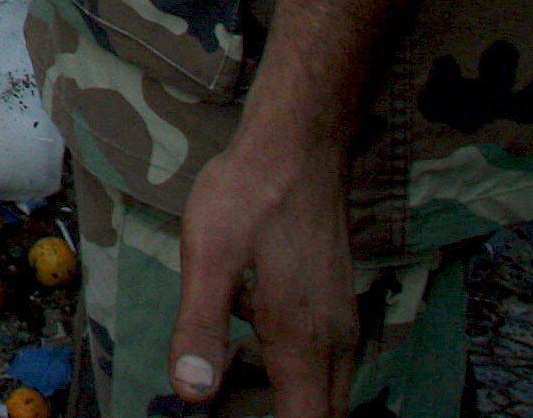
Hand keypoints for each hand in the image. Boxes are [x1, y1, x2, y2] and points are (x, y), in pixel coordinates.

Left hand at [166, 130, 359, 415]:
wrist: (298, 142)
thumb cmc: (250, 194)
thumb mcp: (208, 257)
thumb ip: (201, 328)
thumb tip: (192, 392)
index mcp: (301, 342)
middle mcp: (333, 341)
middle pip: (324, 415)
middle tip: (246, 410)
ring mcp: (340, 320)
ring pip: (329, 390)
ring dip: (295, 402)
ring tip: (249, 392)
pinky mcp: (334, 300)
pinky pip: (326, 360)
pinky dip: (296, 369)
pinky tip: (254, 328)